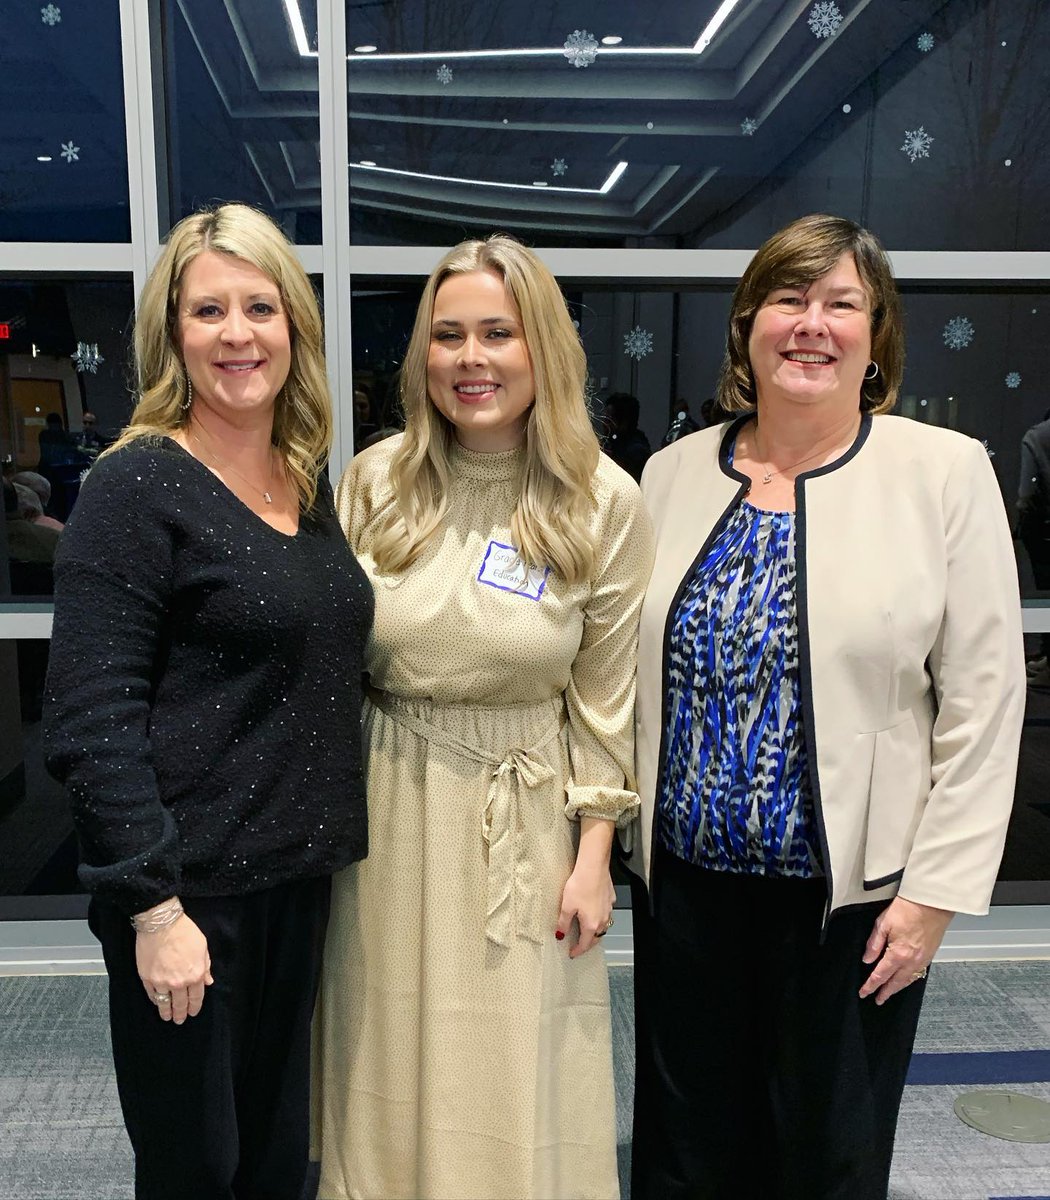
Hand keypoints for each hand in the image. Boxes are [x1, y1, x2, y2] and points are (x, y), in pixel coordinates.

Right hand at [135, 909, 212, 1024]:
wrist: (162, 924)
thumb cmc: (185, 932)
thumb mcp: (203, 947)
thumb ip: (206, 966)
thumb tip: (208, 981)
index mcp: (195, 975)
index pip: (196, 998)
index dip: (195, 1007)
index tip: (193, 1013)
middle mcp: (179, 982)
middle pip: (180, 1004)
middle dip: (181, 1014)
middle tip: (180, 1020)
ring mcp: (162, 982)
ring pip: (165, 1003)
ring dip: (167, 1012)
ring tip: (167, 1017)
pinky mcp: (147, 978)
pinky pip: (152, 995)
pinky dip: (156, 1000)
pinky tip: (158, 1003)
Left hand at [556, 858, 615, 959]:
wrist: (593, 868)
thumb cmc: (581, 885)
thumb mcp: (566, 906)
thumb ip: (563, 922)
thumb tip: (560, 933)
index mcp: (591, 924)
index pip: (585, 944)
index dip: (577, 950)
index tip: (572, 953)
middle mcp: (602, 919)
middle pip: (596, 937)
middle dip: (588, 943)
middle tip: (580, 945)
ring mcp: (608, 909)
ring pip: (603, 925)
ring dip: (595, 930)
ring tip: (586, 929)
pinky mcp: (610, 898)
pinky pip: (606, 912)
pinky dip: (599, 916)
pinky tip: (593, 909)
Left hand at [859, 895, 952, 1004]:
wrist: (931, 903)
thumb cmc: (907, 909)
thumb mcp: (883, 924)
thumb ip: (874, 944)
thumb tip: (867, 959)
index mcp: (898, 954)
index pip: (880, 975)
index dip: (871, 986)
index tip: (864, 993)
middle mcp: (911, 961)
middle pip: (896, 982)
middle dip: (885, 992)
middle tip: (877, 1000)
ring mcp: (923, 959)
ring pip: (908, 980)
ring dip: (897, 988)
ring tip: (889, 993)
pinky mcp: (930, 955)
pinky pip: (918, 973)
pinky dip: (909, 980)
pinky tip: (905, 979)